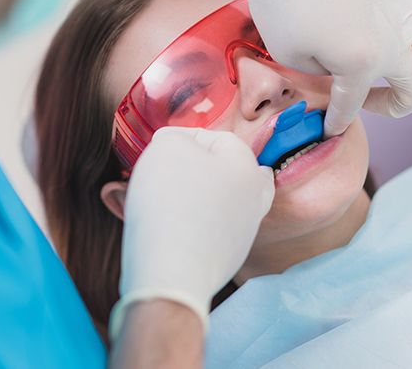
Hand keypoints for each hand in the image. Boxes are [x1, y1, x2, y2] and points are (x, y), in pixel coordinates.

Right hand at [109, 127, 273, 338]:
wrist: (171, 273)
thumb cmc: (171, 202)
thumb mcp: (167, 148)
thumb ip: (174, 137)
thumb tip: (175, 145)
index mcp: (247, 167)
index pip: (216, 138)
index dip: (183, 137)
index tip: (157, 148)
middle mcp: (254, 199)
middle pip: (223, 171)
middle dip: (192, 167)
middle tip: (165, 171)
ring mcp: (242, 231)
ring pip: (216, 200)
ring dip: (189, 194)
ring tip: (158, 196)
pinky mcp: (226, 257)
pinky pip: (206, 228)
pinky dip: (189, 221)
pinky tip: (166, 223)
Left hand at [183, 0, 411, 136]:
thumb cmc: (280, 0)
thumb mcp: (291, 56)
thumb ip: (322, 76)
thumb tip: (336, 75)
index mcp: (364, 62)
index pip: (352, 105)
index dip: (337, 121)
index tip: (329, 128)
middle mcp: (395, 37)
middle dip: (391, 105)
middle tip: (364, 101)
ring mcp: (403, 7)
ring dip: (410, 69)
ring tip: (382, 68)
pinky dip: (405, 33)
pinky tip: (380, 30)